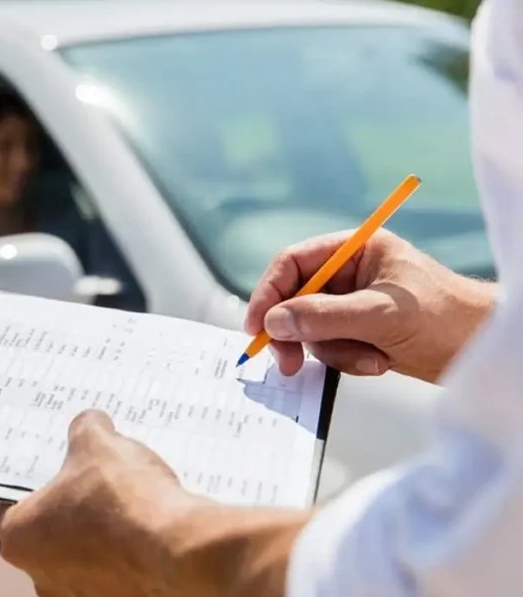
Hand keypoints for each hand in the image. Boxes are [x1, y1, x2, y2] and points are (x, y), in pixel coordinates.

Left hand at [0, 410, 307, 596]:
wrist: (181, 550)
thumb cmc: (126, 501)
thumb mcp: (98, 443)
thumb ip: (86, 429)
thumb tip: (91, 424)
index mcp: (18, 538)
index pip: (12, 500)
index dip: (36, 475)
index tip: (54, 462)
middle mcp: (41, 577)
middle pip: (50, 529)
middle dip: (73, 503)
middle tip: (96, 476)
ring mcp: (81, 596)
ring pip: (85, 553)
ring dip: (102, 530)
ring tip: (130, 500)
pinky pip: (118, 570)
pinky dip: (129, 552)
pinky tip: (149, 525)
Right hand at [245, 229, 495, 383]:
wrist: (484, 349)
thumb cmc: (446, 318)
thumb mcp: (380, 314)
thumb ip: (323, 316)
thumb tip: (274, 322)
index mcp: (355, 250)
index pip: (294, 264)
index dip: (269, 293)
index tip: (257, 328)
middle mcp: (350, 273)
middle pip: (296, 299)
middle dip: (298, 332)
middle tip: (288, 363)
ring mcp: (354, 303)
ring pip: (312, 329)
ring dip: (334, 351)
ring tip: (371, 358)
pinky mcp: (361, 331)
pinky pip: (331, 347)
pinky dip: (349, 360)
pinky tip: (380, 361)